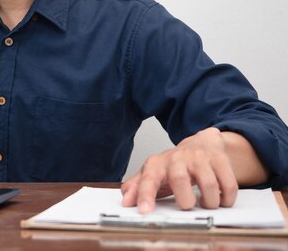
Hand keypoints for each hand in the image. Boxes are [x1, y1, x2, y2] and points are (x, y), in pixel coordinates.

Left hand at [120, 127, 238, 212]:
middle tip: (188, 205)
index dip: (145, 195)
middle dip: (185, 200)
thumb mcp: (153, 174)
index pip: (148, 179)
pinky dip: (227, 198)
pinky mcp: (219, 159)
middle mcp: (177, 158)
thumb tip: (126, 201)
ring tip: (206, 202)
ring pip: (208, 184)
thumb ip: (137, 187)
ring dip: (210, 202)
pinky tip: (221, 198)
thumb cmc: (175, 165)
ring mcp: (199, 157)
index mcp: (157, 164)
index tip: (144, 211)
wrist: (201, 143)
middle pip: (179, 179)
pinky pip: (228, 184)